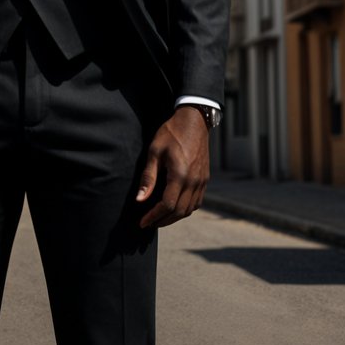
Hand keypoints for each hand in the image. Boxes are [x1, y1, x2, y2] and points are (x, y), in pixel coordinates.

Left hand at [136, 106, 210, 228]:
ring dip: (174, 217)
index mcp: (180, 175)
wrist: (194, 121)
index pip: (167, 205)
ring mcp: (202, 181)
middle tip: (149, 223)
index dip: (154, 216)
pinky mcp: (205, 179)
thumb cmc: (171, 134)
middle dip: (162, 220)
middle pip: (179, 211)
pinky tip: (174, 207)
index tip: (142, 222)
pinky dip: (185, 209)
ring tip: (159, 217)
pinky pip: (197, 202)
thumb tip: (139, 200)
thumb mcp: (154, 152)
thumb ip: (148, 177)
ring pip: (189, 209)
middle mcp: (194, 181)